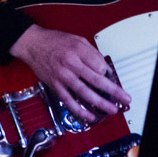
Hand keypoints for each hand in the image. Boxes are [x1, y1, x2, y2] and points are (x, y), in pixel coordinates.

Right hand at [9, 24, 131, 123]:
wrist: (33, 44)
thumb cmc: (55, 41)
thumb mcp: (78, 40)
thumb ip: (92, 53)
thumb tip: (104, 68)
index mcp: (79, 51)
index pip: (100, 66)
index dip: (109, 73)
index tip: (113, 77)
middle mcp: (71, 64)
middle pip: (96, 80)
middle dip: (113, 91)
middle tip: (124, 98)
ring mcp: (63, 76)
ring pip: (84, 92)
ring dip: (100, 103)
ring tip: (111, 109)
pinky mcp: (55, 85)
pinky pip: (68, 100)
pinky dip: (79, 110)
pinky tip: (89, 116)